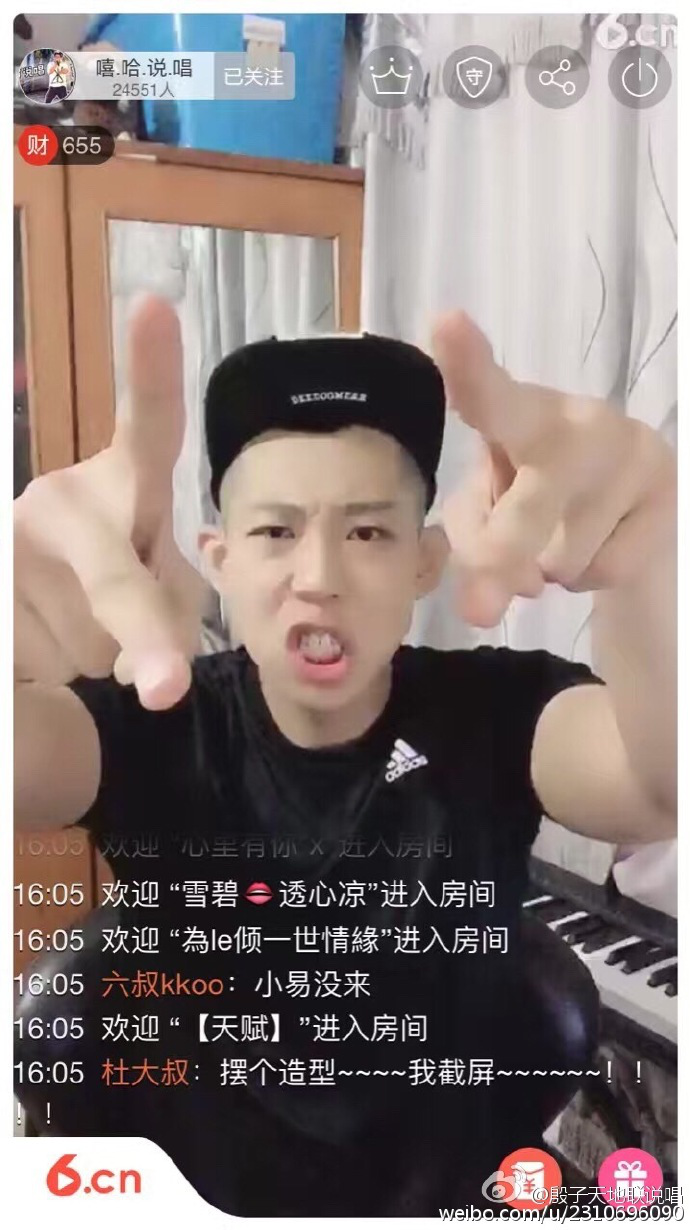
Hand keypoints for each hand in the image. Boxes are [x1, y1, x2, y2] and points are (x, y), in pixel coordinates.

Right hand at [14, 296, 205, 708]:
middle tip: (165, 689)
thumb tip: (150, 675)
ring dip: (99, 661)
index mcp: (121, 483)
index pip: (148, 427)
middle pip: (117, 583)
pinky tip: (44, 649)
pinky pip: (36, 662)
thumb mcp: (161, 591)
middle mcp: (58, 501)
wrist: (31, 607)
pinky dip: (54, 676)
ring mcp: (11, 542)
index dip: (151, 370)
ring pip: (86, 644)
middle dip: (145, 636)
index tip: (153, 305)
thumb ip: (168, 619)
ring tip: (78, 632)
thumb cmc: (117, 586)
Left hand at [430, 311, 675, 627]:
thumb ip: (479, 537)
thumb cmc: (535, 497)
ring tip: (563, 533)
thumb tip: (509, 589)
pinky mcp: (668, 492)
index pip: (493, 394)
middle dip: (501, 557)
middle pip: (532, 504)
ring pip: (564, 556)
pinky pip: (605, 570)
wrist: (626, 510)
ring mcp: (633, 452)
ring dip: (549, 568)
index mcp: (524, 414)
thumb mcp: (490, 507)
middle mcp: (583, 421)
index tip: (446, 326)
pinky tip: (600, 543)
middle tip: (476, 612)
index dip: (470, 366)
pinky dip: (589, 577)